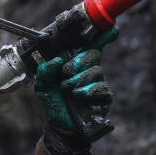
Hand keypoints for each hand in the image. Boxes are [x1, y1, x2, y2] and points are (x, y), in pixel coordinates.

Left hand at [34, 27, 117, 154]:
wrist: (60, 126)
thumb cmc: (54, 103)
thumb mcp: (43, 85)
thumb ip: (44, 71)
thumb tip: (56, 61)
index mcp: (76, 65)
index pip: (92, 47)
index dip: (103, 37)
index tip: (112, 28)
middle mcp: (89, 71)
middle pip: (92, 55)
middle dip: (77, 63)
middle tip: (65, 74)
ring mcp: (98, 84)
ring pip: (96, 71)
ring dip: (77, 80)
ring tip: (68, 90)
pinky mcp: (103, 97)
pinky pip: (101, 87)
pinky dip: (86, 90)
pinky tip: (78, 96)